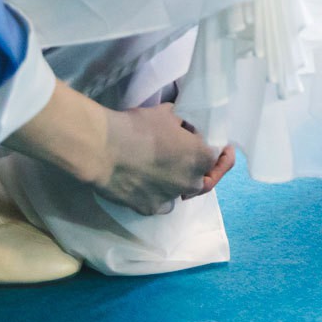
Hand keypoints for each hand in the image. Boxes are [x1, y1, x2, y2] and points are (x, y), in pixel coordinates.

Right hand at [6, 85, 233, 215]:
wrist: (104, 149)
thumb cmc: (138, 127)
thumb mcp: (167, 113)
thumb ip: (182, 120)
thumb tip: (185, 124)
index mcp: (200, 157)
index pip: (217, 156)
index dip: (217, 149)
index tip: (217, 145)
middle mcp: (191, 182)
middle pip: (203, 178)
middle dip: (200, 168)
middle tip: (190, 157)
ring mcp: (170, 198)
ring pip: (182, 192)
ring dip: (179, 182)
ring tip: (169, 171)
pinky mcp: (149, 208)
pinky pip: (162, 203)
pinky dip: (160, 195)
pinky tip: (152, 185)